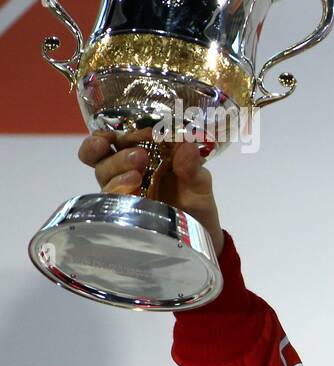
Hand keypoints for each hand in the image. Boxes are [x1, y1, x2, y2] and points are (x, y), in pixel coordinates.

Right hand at [77, 128, 224, 257]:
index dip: (124, 130)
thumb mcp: (200, 184)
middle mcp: (128, 167)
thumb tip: (187, 146)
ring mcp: (122, 187)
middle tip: (139, 156)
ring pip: (102, 172)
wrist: (198, 235)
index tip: (140, 132)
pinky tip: (131, 192)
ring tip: (136, 176)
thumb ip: (193, 166)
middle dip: (117, 151)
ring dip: (115, 168)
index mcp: (145, 152)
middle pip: (104, 152)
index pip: (122, 134)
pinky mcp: (120, 208)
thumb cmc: (197, 203)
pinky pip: (108, 197)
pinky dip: (115, 191)